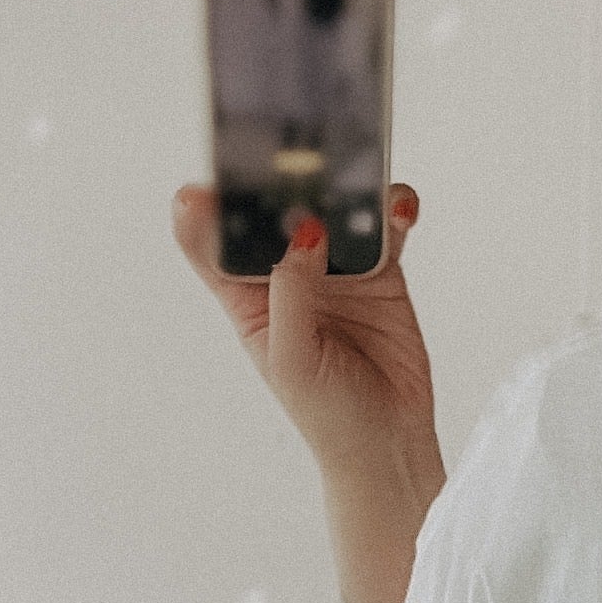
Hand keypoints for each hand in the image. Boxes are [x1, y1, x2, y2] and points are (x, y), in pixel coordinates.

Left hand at [171, 180, 439, 490]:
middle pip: (272, 205)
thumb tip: (305, 229)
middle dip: (279, 177)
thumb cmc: (329, 415)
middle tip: (292, 160)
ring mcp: (332, 264)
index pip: (210, 242)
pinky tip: (398, 207)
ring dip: (341, 183)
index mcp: (245, 295)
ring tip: (354, 179)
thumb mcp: (292, 361)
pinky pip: (382, 223)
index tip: (204, 191)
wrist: (389, 442)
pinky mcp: (378, 267)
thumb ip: (291, 293)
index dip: (204, 210)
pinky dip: (392, 207)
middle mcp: (285, 271)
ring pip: (331, 203)